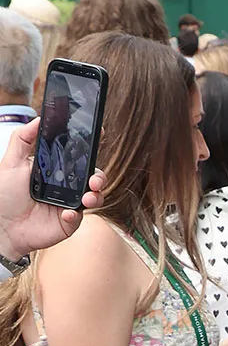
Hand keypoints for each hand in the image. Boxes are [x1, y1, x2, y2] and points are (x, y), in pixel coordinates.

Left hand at [0, 117, 104, 257]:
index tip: (98, 137)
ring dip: (95, 196)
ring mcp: (69, 204)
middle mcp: (66, 185)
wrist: (2, 225)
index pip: (78, 156)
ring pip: (94, 197)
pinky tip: (65, 214)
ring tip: (87, 198)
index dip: (90, 148)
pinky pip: (79, 217)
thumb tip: (38, 119)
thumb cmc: (5, 195)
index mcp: (56, 169)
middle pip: (93, 176)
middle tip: (94, 179)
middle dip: (99, 176)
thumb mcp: (11, 162)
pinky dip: (75, 215)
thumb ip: (22, 139)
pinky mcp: (69, 222)